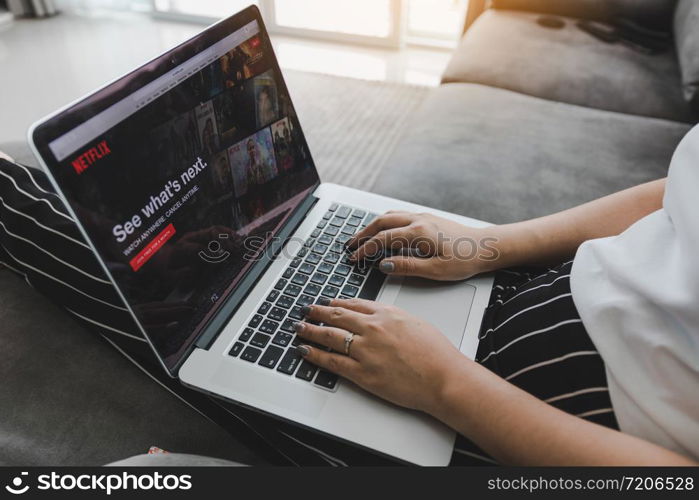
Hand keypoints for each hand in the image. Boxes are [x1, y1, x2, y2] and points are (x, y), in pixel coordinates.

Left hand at [294, 298, 465, 413]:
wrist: (443, 377)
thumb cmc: (436, 354)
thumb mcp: (415, 323)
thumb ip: (393, 318)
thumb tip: (380, 319)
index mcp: (386, 314)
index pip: (353, 304)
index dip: (336, 303)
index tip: (327, 302)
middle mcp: (372, 328)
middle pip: (336, 316)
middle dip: (317, 312)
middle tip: (306, 311)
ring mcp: (365, 350)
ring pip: (329, 336)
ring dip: (310, 330)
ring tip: (299, 328)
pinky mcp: (362, 373)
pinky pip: (332, 361)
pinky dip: (315, 355)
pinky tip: (305, 351)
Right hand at [347, 211, 496, 279]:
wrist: (486, 247)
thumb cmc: (465, 259)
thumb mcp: (435, 270)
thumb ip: (407, 266)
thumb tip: (384, 265)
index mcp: (418, 233)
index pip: (383, 239)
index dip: (365, 249)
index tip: (354, 258)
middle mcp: (418, 220)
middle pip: (381, 222)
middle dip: (363, 234)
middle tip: (350, 245)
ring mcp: (423, 217)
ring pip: (390, 216)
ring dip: (373, 226)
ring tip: (362, 237)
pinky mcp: (428, 219)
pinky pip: (399, 216)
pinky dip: (385, 222)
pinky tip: (383, 230)